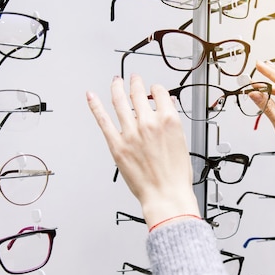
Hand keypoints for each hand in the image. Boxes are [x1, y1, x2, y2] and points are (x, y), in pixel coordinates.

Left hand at [87, 75, 199, 228]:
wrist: (166, 195)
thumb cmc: (175, 176)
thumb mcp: (182, 143)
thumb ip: (172, 123)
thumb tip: (167, 109)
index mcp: (168, 120)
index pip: (160, 93)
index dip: (156, 90)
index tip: (154, 90)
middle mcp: (148, 123)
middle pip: (138, 94)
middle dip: (136, 83)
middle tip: (134, 79)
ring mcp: (131, 133)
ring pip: (120, 101)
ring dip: (117, 87)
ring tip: (116, 81)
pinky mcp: (117, 145)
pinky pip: (103, 121)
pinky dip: (95, 107)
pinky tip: (91, 97)